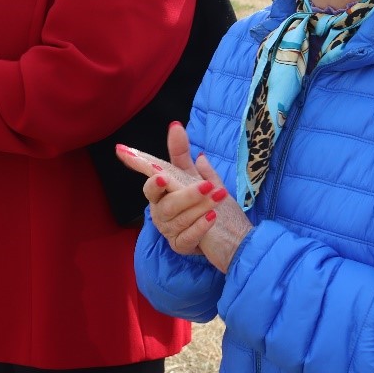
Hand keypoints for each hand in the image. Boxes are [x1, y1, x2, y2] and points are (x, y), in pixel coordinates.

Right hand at [116, 122, 251, 271]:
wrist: (230, 235)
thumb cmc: (208, 202)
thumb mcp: (195, 175)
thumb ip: (181, 153)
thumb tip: (175, 126)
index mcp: (161, 193)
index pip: (150, 181)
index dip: (143, 172)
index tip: (156, 173)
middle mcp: (160, 212)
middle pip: (165, 203)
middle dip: (186, 195)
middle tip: (206, 185)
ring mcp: (169, 231)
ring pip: (178, 219)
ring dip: (199, 207)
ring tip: (219, 196)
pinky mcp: (180, 246)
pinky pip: (187, 237)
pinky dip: (199, 227)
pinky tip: (212, 218)